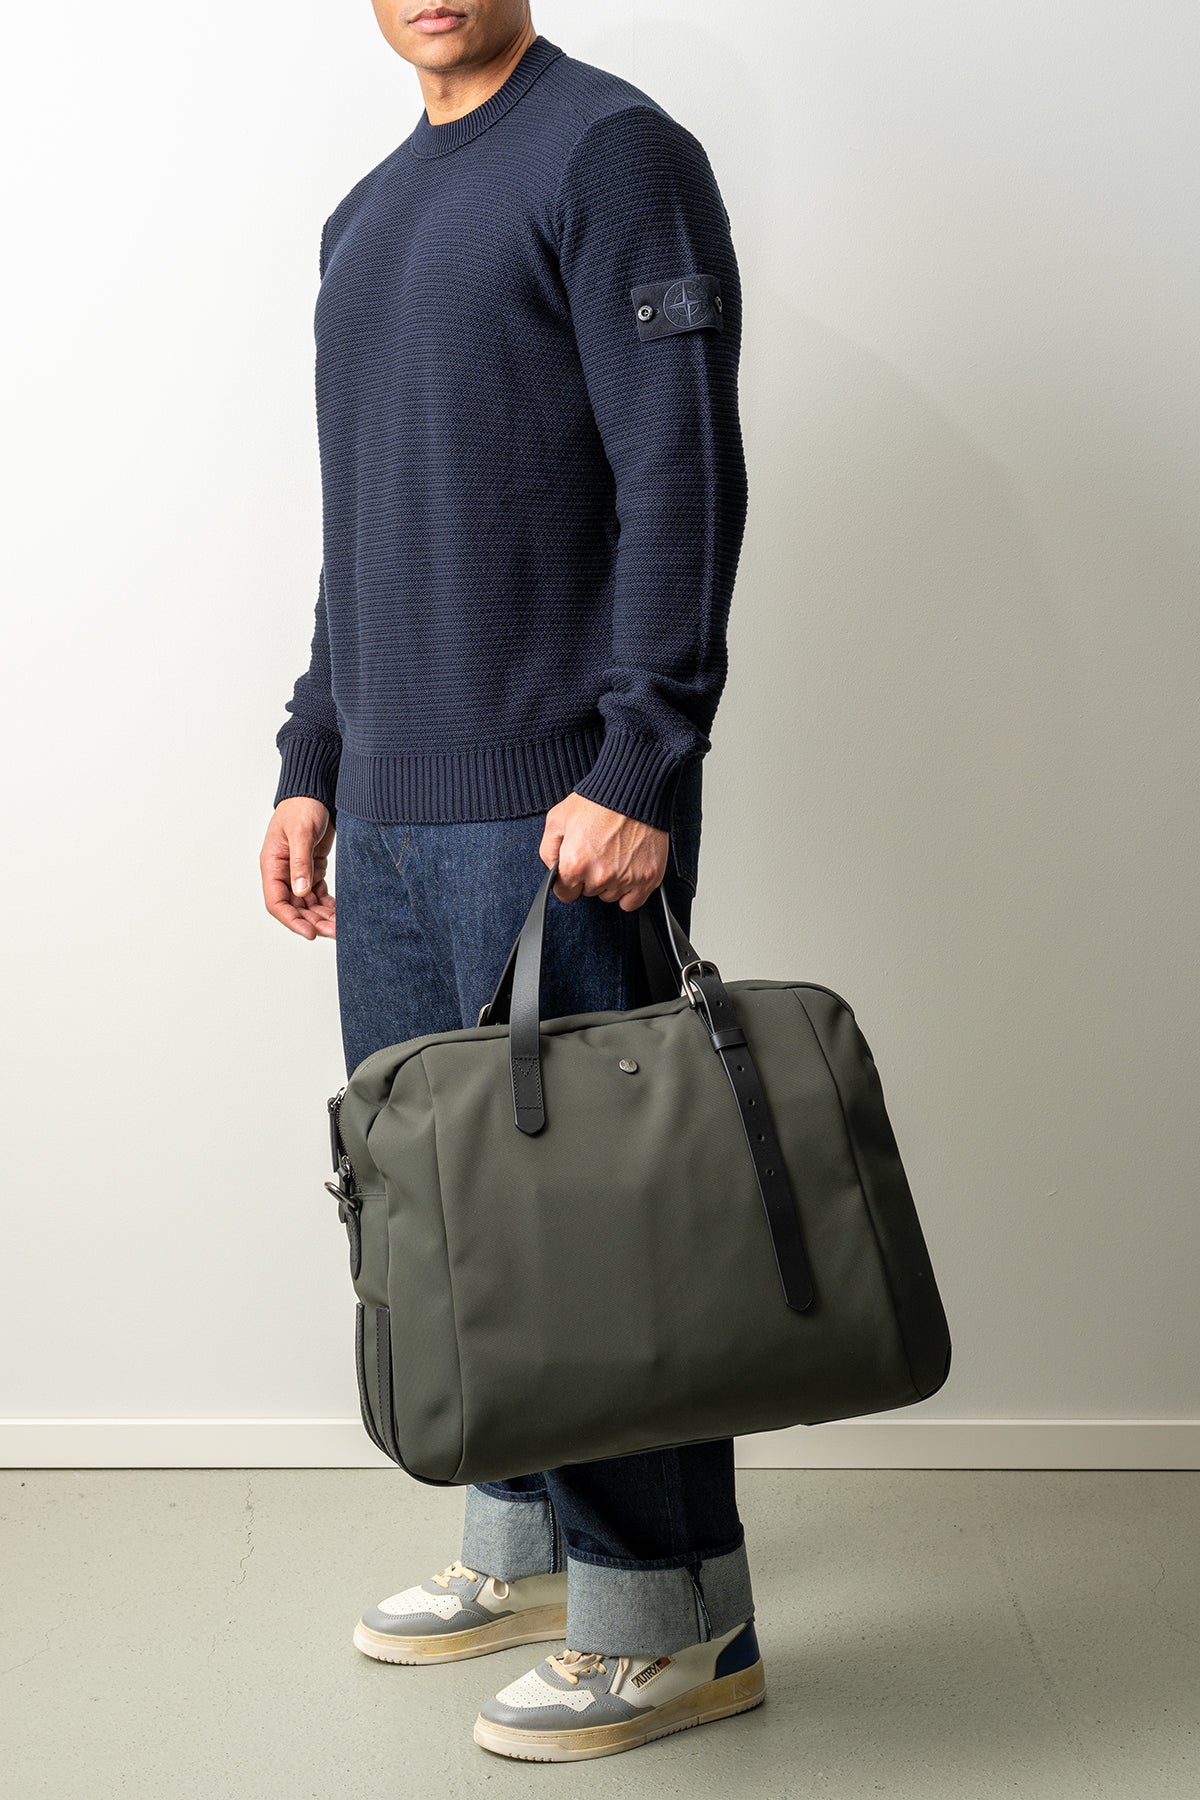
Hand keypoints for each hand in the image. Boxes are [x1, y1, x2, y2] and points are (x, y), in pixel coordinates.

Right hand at [261, 798, 336, 938]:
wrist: (315, 791)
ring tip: (341, 927)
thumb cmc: (302, 806)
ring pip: (308, 904)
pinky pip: (318, 894)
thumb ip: (300, 862)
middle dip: (313, 922)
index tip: (310, 933)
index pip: (276, 902)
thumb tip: (300, 892)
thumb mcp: (301, 833)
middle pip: (295, 908)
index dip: (291, 921)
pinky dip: (328, 905)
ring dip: (322, 916)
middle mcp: (283, 872)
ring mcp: (298, 872)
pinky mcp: (313, 868)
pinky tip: (341, 913)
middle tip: (335, 933)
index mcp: (272, 865)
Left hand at [541, 793, 668, 910]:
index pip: (564, 894)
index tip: (576, 866)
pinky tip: (627, 870)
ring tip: (614, 854)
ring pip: (609, 896)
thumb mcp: (557, 819)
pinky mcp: (648, 878)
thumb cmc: (597, 801)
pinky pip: (632, 902)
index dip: (568, 880)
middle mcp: (600, 876)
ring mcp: (626, 879)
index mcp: (575, 864)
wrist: (634, 789)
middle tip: (597, 851)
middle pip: (588, 893)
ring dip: (610, 882)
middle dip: (589, 877)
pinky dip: (629, 891)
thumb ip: (547, 851)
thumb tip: (552, 871)